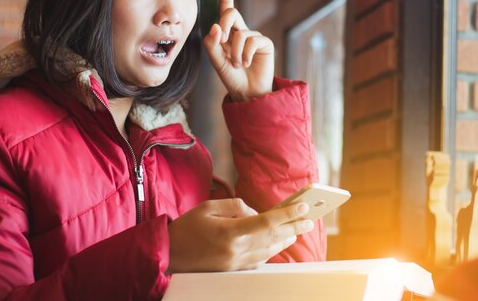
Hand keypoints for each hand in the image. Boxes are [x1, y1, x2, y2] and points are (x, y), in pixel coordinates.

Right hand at [167, 198, 313, 272]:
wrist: (168, 254)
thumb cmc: (186, 228)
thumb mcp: (208, 207)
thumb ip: (236, 206)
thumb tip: (255, 211)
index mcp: (230, 233)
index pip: (267, 222)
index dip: (288, 214)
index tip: (303, 207)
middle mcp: (237, 251)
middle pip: (273, 238)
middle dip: (294, 227)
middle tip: (309, 220)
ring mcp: (236, 264)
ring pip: (269, 251)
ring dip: (285, 240)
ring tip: (297, 230)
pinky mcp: (233, 271)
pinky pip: (259, 260)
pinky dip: (271, 251)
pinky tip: (277, 244)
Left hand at [203, 0, 274, 101]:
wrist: (246, 92)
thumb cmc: (230, 76)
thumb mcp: (215, 60)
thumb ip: (211, 44)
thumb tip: (216, 25)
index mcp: (228, 31)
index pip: (227, 4)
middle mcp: (242, 30)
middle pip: (231, 13)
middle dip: (224, 27)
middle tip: (222, 43)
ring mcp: (254, 36)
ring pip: (239, 33)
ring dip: (233, 52)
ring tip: (236, 64)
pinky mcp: (265, 44)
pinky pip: (251, 40)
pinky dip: (244, 54)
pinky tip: (246, 63)